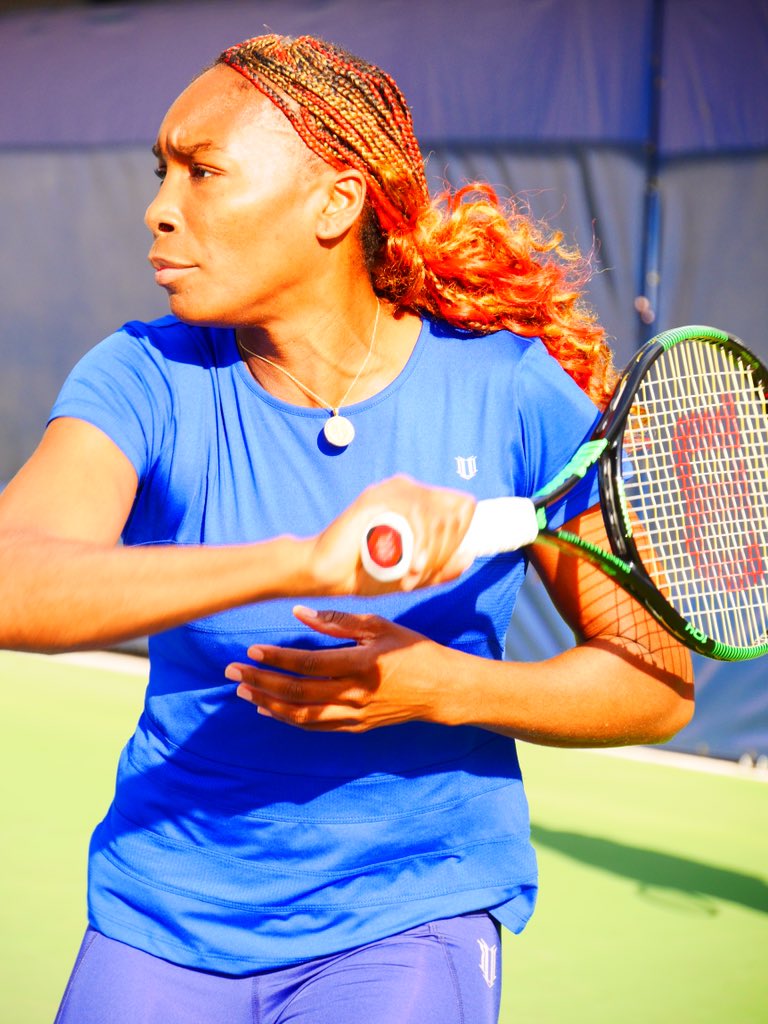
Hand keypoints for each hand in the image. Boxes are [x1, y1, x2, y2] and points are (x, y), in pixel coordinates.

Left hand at [225, 605, 456, 731]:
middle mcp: (355, 694)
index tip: (252, 651)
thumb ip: (338, 622)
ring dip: (269, 704)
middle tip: (232, 674)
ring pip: (303, 716)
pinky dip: (289, 720)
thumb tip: (299, 614)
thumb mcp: (380, 626)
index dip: (278, 659)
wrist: (442, 689)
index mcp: (361, 665)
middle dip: (261, 683)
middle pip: (298, 693)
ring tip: (244, 692)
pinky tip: (269, 710)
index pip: (309, 664)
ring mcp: (355, 715)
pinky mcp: (357, 727)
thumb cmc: (412, 650)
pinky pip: (316, 727)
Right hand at [307, 474, 475, 595]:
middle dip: (444, 549)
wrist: (327, 575)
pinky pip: (414, 516)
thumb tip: (470, 554)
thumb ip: (443, 569)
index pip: (462, 506)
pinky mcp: (377, 499)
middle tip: (421, 575)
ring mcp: (391, 491)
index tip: (438, 563)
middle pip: (453, 511)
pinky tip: (411, 567)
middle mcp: (407, 489)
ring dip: (431, 552)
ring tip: (413, 575)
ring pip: (435, 515)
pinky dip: (419, 546)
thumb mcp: (414, 576)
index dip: (460, 535)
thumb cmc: (367, 574)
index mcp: (418, 501)